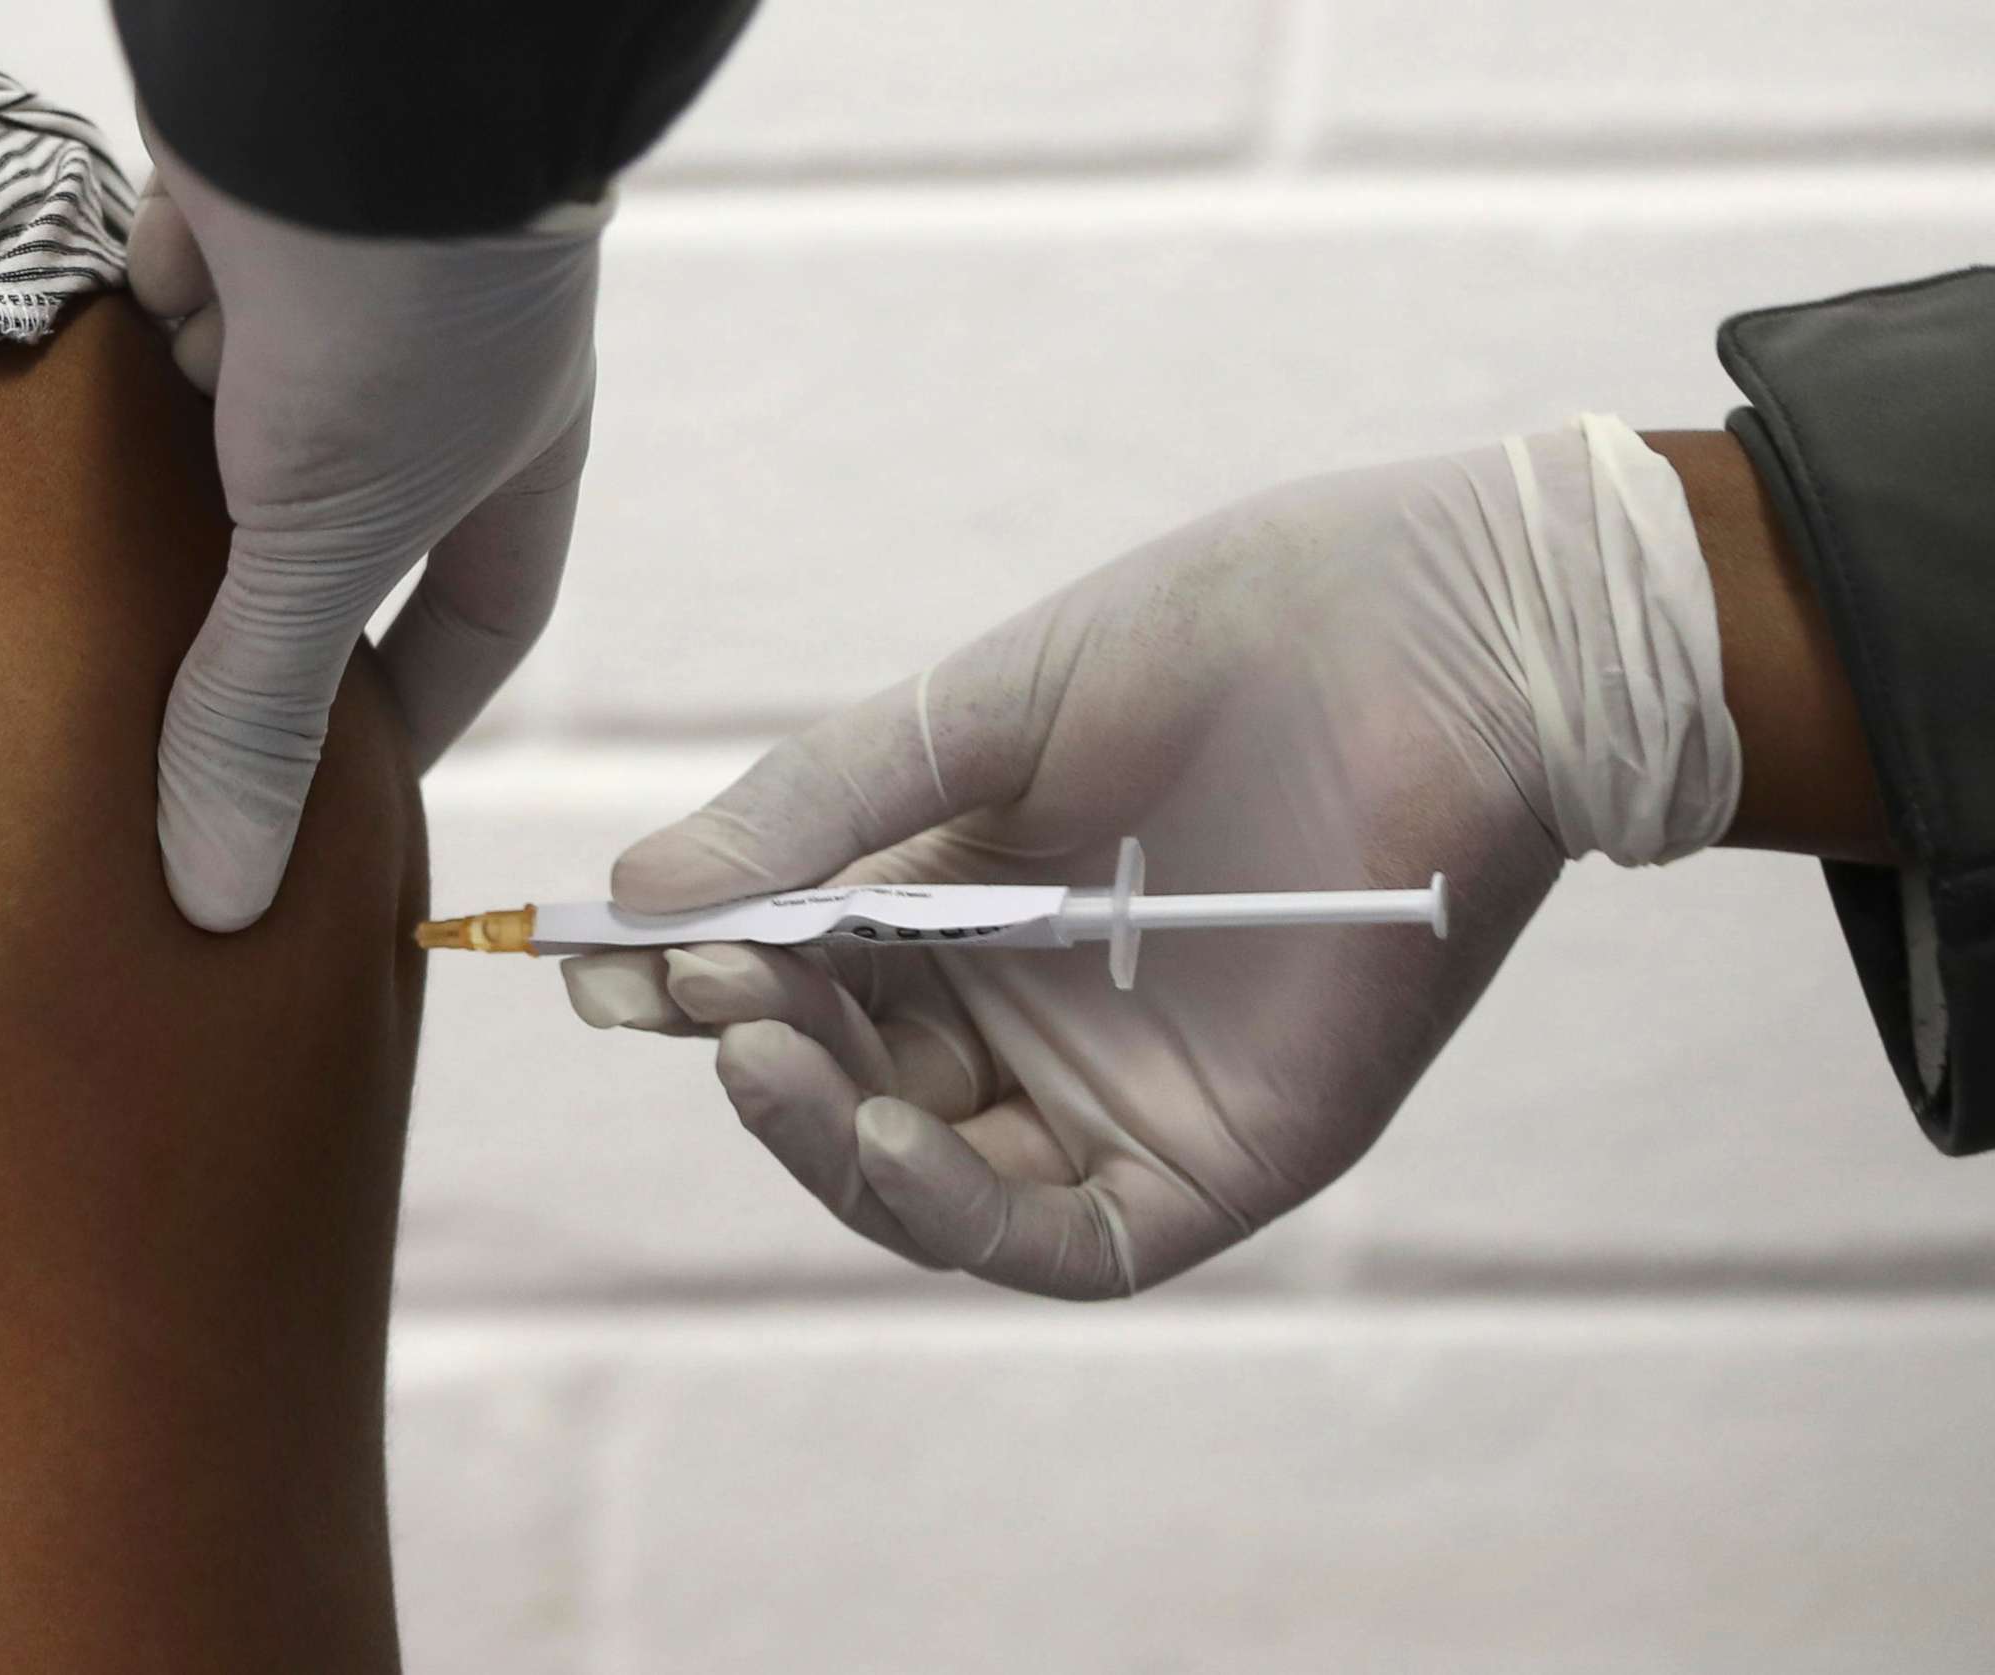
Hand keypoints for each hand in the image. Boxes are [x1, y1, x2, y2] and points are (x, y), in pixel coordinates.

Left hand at [128, 120, 604, 928]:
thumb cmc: (412, 315)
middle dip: (267, 614)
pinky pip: (163, 314)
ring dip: (178, 484)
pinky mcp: (228, 221)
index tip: (350, 795)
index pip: (479, 620)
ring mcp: (330, 298)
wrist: (351, 76)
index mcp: (508, 464)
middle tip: (181, 718)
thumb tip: (218, 899)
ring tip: (88, 595)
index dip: (423, 710)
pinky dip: (126, 359)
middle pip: (341, 534)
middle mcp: (429, 386)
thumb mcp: (331, 539)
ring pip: (237, 426)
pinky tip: (68, 415)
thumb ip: (265, 707)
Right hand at [564, 420, 1738, 1297]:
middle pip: (849, 1083)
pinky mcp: (1215, 1162)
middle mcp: (1030, 1012)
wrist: (1462, 633)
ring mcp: (1119, 1095)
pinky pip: (1058, 1238)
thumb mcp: (986, 713)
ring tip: (756, 1044)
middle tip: (696, 983)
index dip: (698, 976)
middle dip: (755, 1040)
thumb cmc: (1236, 636)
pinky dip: (951, 1205)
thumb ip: (822, 808)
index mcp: (970, 897)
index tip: (599, 957)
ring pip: (931, 1179)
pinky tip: (880, 1131)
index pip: (799, 974)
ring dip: (826, 1132)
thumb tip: (635, 901)